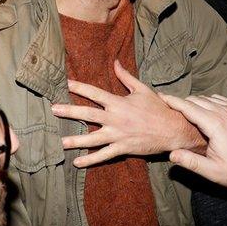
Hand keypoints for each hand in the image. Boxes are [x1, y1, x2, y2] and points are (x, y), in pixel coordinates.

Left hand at [52, 60, 205, 167]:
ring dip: (76, 141)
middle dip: (70, 112)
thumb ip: (126, 77)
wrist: (172, 129)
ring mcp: (118, 135)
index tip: (66, 83)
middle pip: (88, 114)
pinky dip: (90, 160)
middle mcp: (115, 118)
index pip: (95, 93)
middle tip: (54, 110)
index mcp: (119, 102)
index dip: (80, 87)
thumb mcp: (142, 89)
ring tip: (61, 142)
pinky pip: (103, 155)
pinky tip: (77, 163)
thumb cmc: (158, 108)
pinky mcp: (123, 148)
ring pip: (93, 138)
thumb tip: (115, 62)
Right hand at [161, 94, 226, 190]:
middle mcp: (225, 113)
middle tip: (170, 108)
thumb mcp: (212, 172)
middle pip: (197, 100)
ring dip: (195, 102)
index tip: (160, 96)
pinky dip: (209, 101)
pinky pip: (220, 99)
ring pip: (208, 98)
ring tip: (185, 111)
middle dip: (182, 102)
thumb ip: (191, 162)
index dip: (173, 101)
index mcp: (216, 125)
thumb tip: (171, 154)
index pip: (189, 107)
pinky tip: (205, 110)